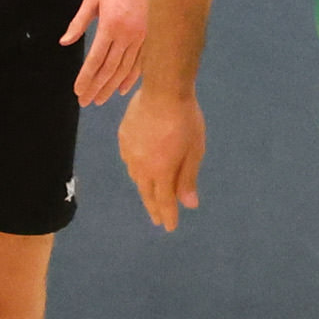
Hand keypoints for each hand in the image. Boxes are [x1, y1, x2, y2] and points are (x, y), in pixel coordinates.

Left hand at [63, 0, 151, 104]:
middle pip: (109, 69)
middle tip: (85, 102)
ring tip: (100, 100)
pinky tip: (122, 89)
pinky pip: (141, 63)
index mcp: (111, 25)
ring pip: (125, 70)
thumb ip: (79, 22)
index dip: (85, 78)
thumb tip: (65, 42)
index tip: (77, 91)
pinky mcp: (153, 37)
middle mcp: (128, 35)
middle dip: (96, 88)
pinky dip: (131, 78)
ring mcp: (143, 37)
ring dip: (111, 87)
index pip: (95, 59)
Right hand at [115, 84, 203, 230]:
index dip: (168, 215)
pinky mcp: (123, 138)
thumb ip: (188, 178)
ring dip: (144, 188)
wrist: (163, 90)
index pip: (164, 200)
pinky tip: (139, 168)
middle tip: (157, 220)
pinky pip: (128, 160)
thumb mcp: (194, 150)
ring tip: (150, 194)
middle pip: (147, 192)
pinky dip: (135, 169)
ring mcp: (129, 152)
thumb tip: (188, 204)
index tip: (169, 227)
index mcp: (161, 171)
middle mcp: (141, 166)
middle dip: (154, 208)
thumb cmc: (186, 120)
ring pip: (136, 177)